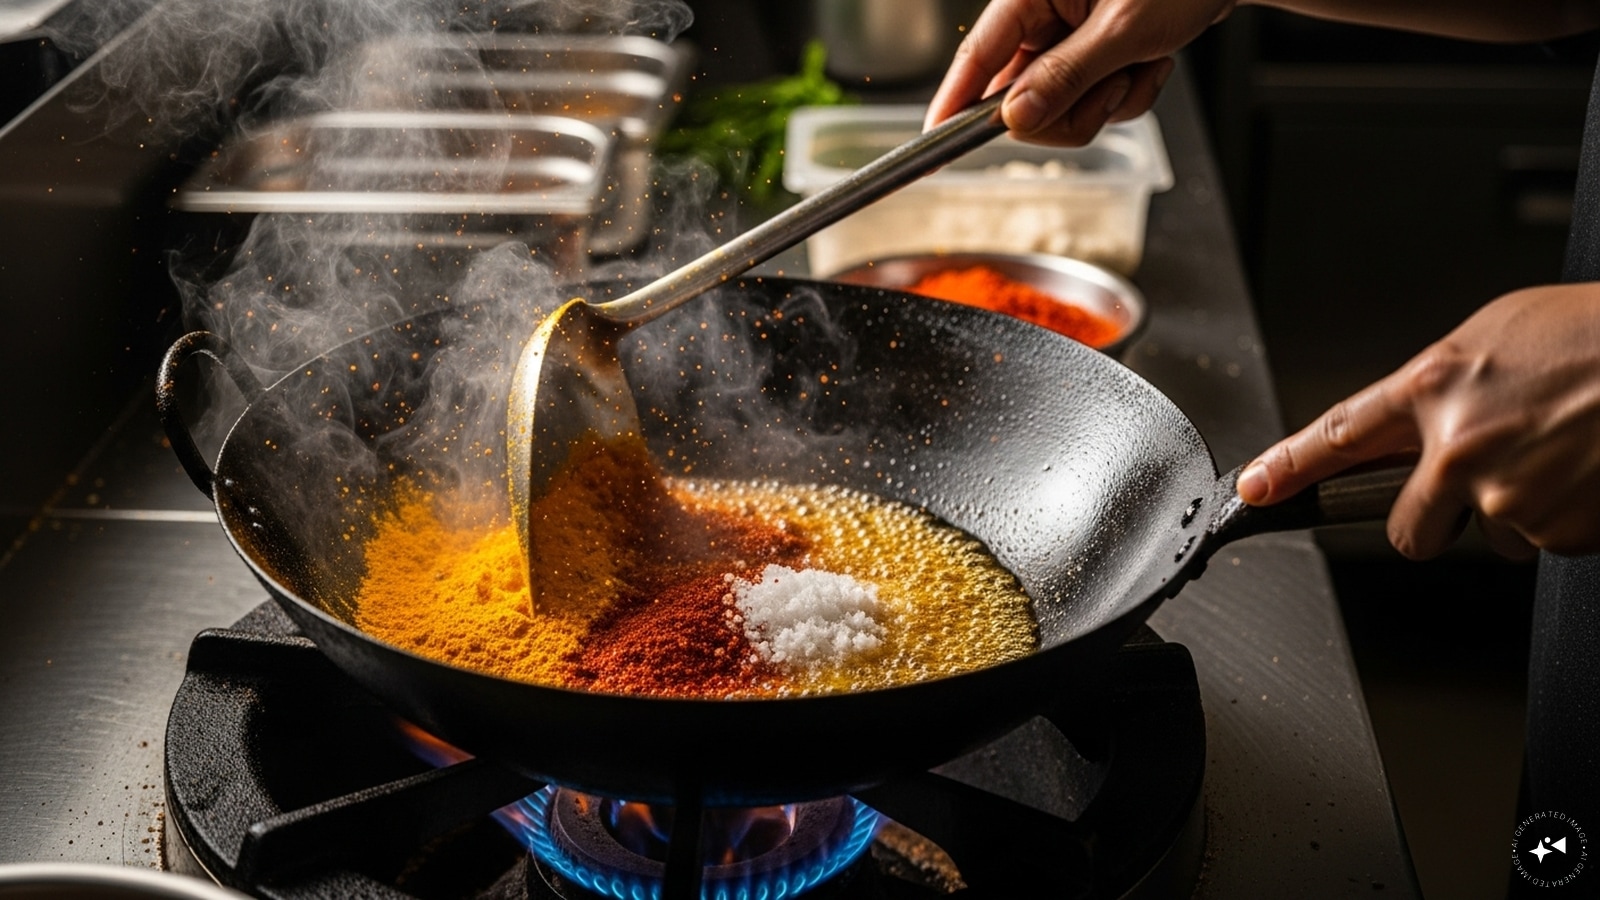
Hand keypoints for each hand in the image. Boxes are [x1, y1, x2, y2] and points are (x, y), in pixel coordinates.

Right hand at [924, 0, 1236, 143]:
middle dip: (1071, 108)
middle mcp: (1043, 15)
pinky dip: (1126, 96)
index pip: (978, 53)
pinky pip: (1092, 103)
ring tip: (1142, 66)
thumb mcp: (1123, 31)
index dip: (954, 100)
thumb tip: (1016, 118)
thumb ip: (1066, 77)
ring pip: (1060, 108)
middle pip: (1020, 97)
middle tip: (1112, 89)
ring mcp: (1068, 39)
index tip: (934, 140)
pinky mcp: (1092, 56)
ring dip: (1108, 101)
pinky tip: (1152, 64)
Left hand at [1236, 283, 1599, 559]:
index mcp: (1437, 386)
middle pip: (1409, 529)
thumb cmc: (1596, 336)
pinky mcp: (1556, 532)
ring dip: (1518, 508)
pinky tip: (1587, 471)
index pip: (1337, 436)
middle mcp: (1459, 447)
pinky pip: (1545, 541)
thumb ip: (1447, 387)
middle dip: (1433, 520)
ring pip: (1489, 535)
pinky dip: (1566, 516)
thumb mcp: (1501, 336)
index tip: (1254, 490)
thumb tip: (1417, 425)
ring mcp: (1507, 496)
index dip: (1287, 467)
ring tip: (1563, 451)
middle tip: (1480, 485)